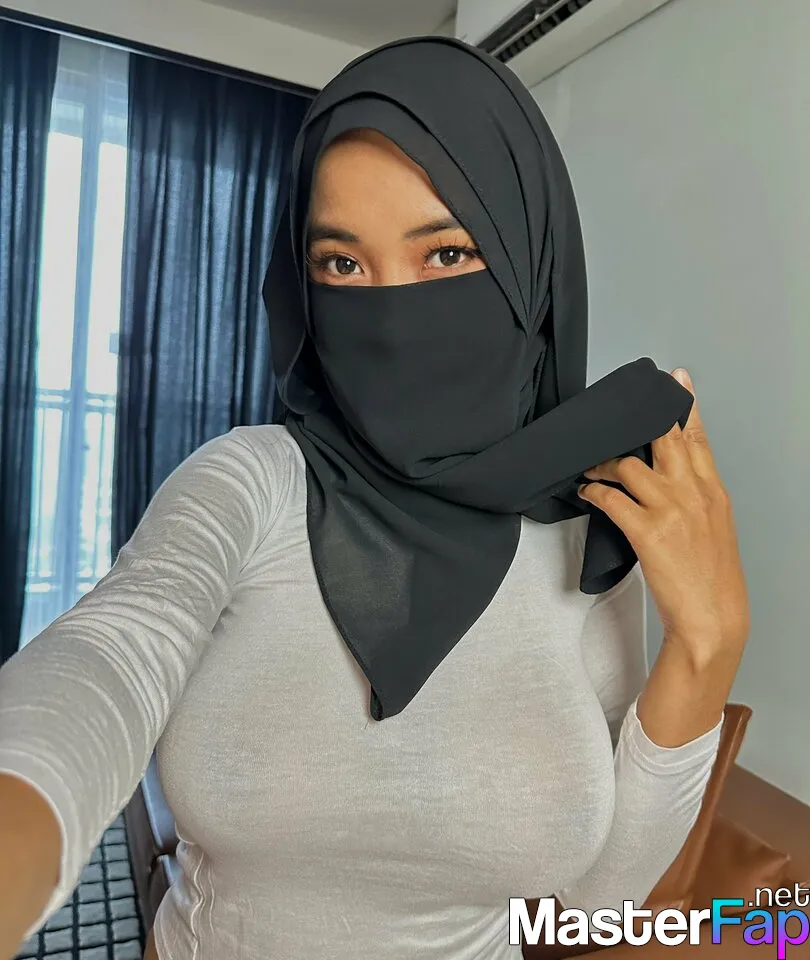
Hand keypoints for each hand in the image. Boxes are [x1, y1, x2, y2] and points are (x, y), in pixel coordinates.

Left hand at [577, 368, 749, 664]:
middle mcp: (694, 494)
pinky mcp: (648, 531)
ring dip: (603, 463)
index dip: (686, 407)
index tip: (678, 379)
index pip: (698, 440)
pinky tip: (585, 491)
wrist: (713, 620)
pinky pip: (612, 499)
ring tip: (589, 466)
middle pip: (665, 439)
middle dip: (641, 417)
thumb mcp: (715, 531)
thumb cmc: (710, 580)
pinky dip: (594, 491)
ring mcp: (671, 511)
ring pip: (630, 466)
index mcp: (714, 493)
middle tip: (620, 405)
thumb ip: (695, 500)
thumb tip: (669, 481)